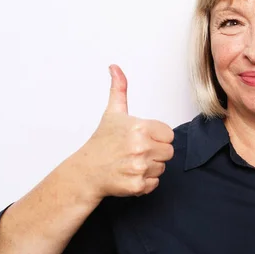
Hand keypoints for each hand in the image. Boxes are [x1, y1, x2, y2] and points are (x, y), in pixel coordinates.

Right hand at [71, 64, 174, 200]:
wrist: (86, 171)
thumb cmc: (101, 143)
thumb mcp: (113, 113)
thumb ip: (119, 89)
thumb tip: (115, 67)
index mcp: (140, 127)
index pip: (169, 135)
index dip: (157, 137)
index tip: (142, 139)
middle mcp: (140, 147)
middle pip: (168, 152)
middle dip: (155, 153)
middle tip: (135, 152)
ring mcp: (139, 167)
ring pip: (162, 168)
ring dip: (150, 168)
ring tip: (131, 163)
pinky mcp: (137, 185)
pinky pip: (154, 183)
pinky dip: (145, 183)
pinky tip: (130, 175)